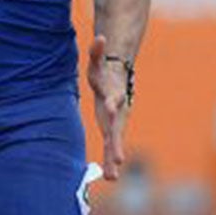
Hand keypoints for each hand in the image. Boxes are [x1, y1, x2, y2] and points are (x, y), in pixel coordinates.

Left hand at [87, 33, 130, 180]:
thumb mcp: (97, 62)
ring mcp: (116, 123)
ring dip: (113, 158)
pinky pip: (110, 146)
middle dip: (116, 143)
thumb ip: (97, 52)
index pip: (114, 103)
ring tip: (112, 176)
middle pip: (116, 129)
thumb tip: (100, 37)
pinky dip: (111, 160)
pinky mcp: (111, 130)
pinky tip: (109, 177)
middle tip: (118, 158)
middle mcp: (117, 113)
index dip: (113, 107)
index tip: (113, 112)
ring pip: (114, 143)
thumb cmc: (103, 73)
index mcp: (113, 97)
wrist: (117, 82)